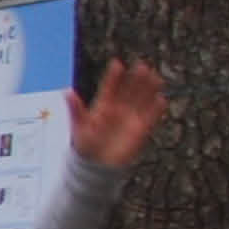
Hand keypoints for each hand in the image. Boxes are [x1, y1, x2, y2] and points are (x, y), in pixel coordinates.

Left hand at [72, 56, 170, 170]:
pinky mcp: (140, 130)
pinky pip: (150, 118)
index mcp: (102, 106)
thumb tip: (67, 91)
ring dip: (148, 89)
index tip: (117, 63)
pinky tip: (161, 99)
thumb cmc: (85, 145)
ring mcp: (130, 118)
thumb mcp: (78, 126)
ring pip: (141, 100)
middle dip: (135, 79)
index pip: (109, 88)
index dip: (113, 76)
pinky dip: (156, 109)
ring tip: (154, 76)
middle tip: (141, 65)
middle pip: (129, 91)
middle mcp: (118, 109)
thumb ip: (75, 109)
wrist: (97, 165)